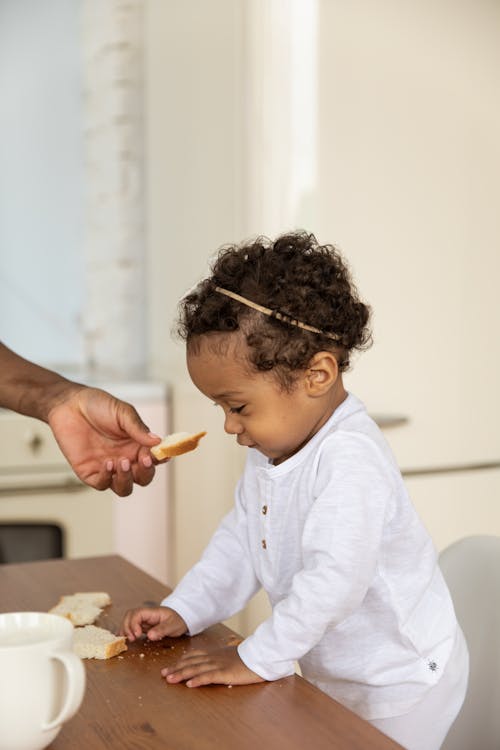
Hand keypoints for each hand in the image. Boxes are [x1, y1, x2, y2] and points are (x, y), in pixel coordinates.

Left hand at [47, 385, 162, 496]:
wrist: (69, 404)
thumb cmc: (97, 405)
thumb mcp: (122, 412)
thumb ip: (138, 428)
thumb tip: (158, 441)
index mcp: (137, 445)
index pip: (155, 459)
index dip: (160, 459)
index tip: (161, 454)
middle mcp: (125, 458)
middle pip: (143, 478)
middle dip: (145, 473)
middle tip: (142, 460)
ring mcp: (108, 467)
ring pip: (124, 487)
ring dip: (127, 479)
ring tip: (122, 462)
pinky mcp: (90, 472)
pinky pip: (102, 484)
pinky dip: (107, 478)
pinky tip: (107, 463)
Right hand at [121, 606, 187, 640]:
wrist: (182, 618)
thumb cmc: (178, 620)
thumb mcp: (173, 626)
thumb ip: (162, 630)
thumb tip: (150, 635)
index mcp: (152, 612)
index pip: (137, 614)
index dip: (134, 624)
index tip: (137, 635)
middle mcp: (146, 615)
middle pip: (129, 615)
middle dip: (127, 626)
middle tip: (131, 639)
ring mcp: (144, 620)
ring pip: (128, 620)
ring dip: (125, 629)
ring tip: (128, 640)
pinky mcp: (143, 626)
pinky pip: (132, 626)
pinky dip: (127, 632)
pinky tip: (127, 639)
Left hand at [161, 646, 264, 687]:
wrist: (258, 657)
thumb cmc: (245, 658)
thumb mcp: (228, 655)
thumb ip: (217, 657)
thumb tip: (207, 661)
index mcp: (213, 653)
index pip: (192, 657)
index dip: (179, 662)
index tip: (168, 667)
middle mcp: (212, 658)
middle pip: (190, 663)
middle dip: (176, 668)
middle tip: (163, 674)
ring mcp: (218, 665)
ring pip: (196, 669)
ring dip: (181, 674)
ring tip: (170, 679)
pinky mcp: (224, 673)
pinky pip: (209, 676)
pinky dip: (198, 680)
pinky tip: (190, 684)